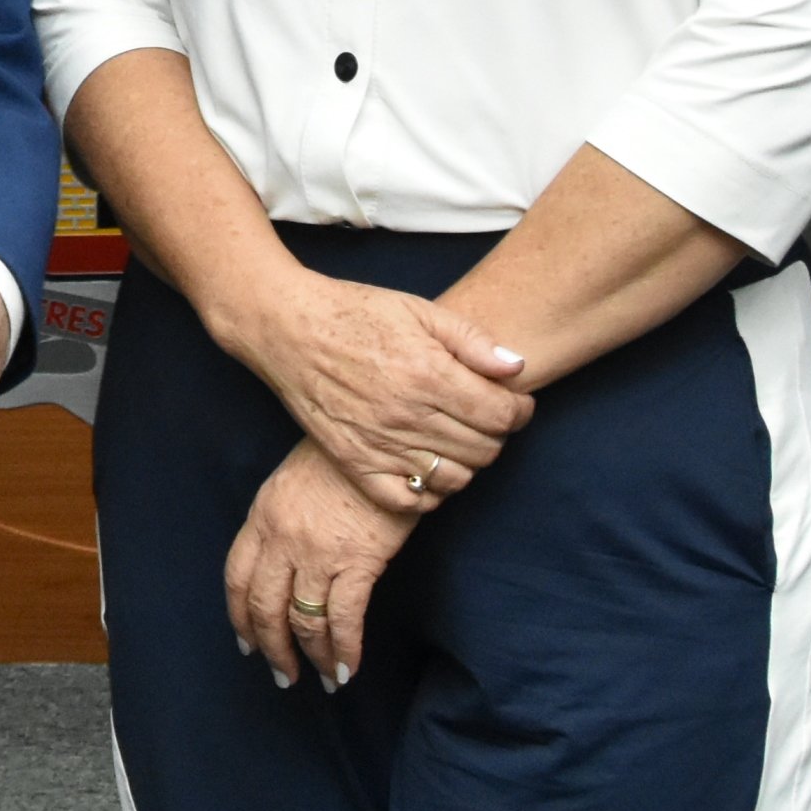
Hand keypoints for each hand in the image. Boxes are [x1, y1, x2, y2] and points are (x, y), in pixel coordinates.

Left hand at [226, 437, 416, 689]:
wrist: (383, 438)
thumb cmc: (343, 457)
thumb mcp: (293, 481)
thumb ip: (281, 521)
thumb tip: (283, 563)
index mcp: (262, 516)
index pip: (236, 579)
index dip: (240, 618)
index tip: (247, 644)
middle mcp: (282, 539)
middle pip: (265, 608)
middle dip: (272, 649)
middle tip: (283, 675)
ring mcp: (318, 553)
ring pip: (304, 621)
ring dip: (311, 657)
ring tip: (322, 680)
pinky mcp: (358, 562)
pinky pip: (344, 619)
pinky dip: (344, 651)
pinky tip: (347, 670)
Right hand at [233, 272, 533, 514]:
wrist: (289, 329)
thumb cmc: (356, 313)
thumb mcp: (419, 310)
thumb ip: (472, 340)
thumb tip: (516, 368)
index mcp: (428, 374)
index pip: (502, 415)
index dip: (521, 410)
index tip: (517, 401)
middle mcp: (408, 417)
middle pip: (485, 449)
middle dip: (497, 433)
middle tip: (486, 415)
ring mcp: (381, 446)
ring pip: (454, 478)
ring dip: (468, 461)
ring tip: (459, 438)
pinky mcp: (356, 464)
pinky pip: (409, 501)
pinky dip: (429, 492)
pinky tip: (429, 467)